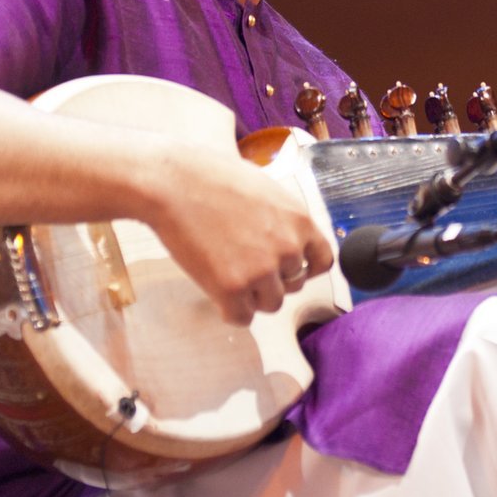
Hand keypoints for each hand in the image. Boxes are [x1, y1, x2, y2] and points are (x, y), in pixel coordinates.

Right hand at [140, 146, 335, 326]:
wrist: (173, 183)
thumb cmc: (212, 178)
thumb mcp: (266, 189)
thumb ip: (284, 219)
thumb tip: (289, 237)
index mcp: (300, 221)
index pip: (324, 261)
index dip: (305, 268)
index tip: (287, 269)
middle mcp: (288, 248)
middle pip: (293, 285)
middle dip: (272, 279)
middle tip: (243, 263)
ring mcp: (262, 271)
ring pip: (270, 304)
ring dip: (252, 296)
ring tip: (227, 272)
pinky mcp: (232, 289)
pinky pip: (242, 318)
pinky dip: (230, 310)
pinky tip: (216, 290)